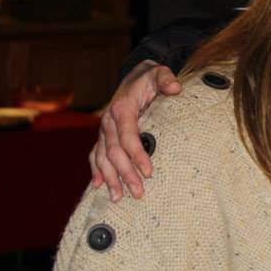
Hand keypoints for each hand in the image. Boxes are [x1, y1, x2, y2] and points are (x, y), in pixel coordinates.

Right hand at [90, 60, 180, 200]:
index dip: (137, 155)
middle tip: (138, 193)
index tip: (149, 172)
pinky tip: (98, 186)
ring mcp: (104, 129)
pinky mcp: (104, 134)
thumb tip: (175, 88)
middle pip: (114, 152)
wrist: (135, 74)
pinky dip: (95, 170)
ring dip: (109, 178)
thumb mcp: (160, 72)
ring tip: (118, 198)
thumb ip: (167, 79)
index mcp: (122, 109)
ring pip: (102, 157)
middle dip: (125, 174)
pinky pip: (95, 154)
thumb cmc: (149, 77)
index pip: (128, 136)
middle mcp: (108, 121)